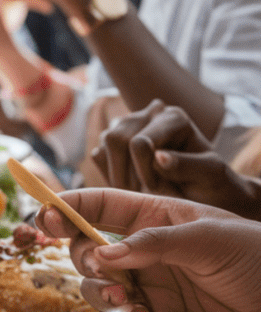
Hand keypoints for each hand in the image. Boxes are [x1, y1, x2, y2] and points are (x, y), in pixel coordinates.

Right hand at [36, 188, 260, 311]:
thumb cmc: (259, 258)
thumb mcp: (209, 237)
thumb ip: (153, 243)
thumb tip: (102, 254)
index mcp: (154, 220)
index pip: (98, 206)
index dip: (66, 208)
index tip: (44, 217)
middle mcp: (144, 256)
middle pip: (87, 256)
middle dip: (89, 269)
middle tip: (113, 285)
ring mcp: (152, 291)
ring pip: (99, 297)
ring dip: (107, 305)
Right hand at [91, 100, 260, 216]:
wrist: (208, 195)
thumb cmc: (214, 184)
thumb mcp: (211, 176)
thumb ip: (187, 166)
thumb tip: (158, 157)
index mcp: (173, 117)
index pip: (139, 142)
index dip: (144, 173)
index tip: (160, 194)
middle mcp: (147, 115)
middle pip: (115, 140)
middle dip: (127, 175)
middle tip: (146, 196)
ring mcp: (128, 127)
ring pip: (104, 148)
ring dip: (118, 177)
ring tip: (141, 194)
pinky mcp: (115, 143)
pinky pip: (98, 157)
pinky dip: (111, 176)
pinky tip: (133, 187)